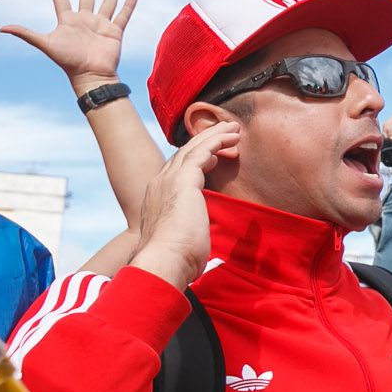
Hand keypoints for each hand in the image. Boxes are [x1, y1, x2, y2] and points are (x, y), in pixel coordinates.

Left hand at [1, 0, 137, 92]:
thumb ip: (26, 34)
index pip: (61, 0)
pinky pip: (123, 16)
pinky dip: (128, 6)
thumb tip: (2, 28)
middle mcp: (84, 20)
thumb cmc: (67, 61)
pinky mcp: (115, 32)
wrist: (90, 75)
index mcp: (67, 21)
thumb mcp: (45, 44)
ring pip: (107, 3)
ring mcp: (100, 25)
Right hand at [128, 123, 239, 289]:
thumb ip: (188, 235)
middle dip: (206, 141)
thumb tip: (197, 249)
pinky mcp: (183, 180)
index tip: (215, 156)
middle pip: (184, 154)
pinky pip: (202, 151)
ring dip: (214, 137)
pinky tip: (230, 137)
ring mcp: (169, 180)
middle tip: (226, 133)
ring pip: (194, 149)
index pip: (177, 172)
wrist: (164, 261)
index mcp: (158, 200)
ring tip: (233, 130)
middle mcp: (160, 185)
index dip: (196, 160)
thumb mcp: (181, 243)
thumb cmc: (175, 262)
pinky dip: (216, 141)